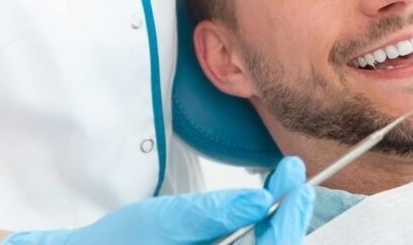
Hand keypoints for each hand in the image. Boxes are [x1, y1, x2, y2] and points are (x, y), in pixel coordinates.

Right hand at [0, 156, 313, 244]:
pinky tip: (262, 208)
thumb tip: (261, 199)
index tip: (297, 183)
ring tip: (282, 183)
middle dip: (289, 218)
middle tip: (292, 174)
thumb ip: (211, 213)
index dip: (289, 223)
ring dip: (278, 224)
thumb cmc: (115, 242)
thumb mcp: (159, 219)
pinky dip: (262, 233)